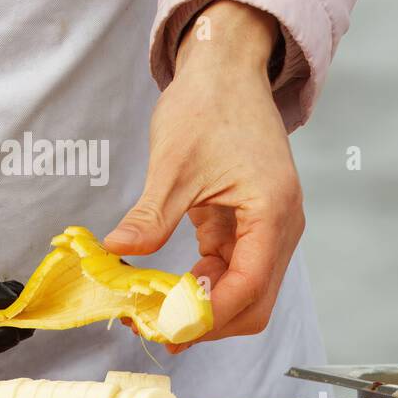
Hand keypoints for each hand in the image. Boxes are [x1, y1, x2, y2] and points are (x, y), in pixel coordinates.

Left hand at [105, 0, 303, 352]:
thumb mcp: (173, 165)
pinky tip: (166, 289)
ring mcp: (269, 226)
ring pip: (244, 291)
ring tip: (153, 313)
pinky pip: (233, 268)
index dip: (205, 317)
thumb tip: (117, 254)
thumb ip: (150, 217)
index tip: (163, 327)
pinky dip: (203, 284)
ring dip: (203, 307)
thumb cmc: (208, 105)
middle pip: (255, 303)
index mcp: (272, 212)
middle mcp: (281, 226)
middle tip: (155, 329)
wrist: (226, 68)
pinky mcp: (252, 222)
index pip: (247, 288)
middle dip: (207, 323)